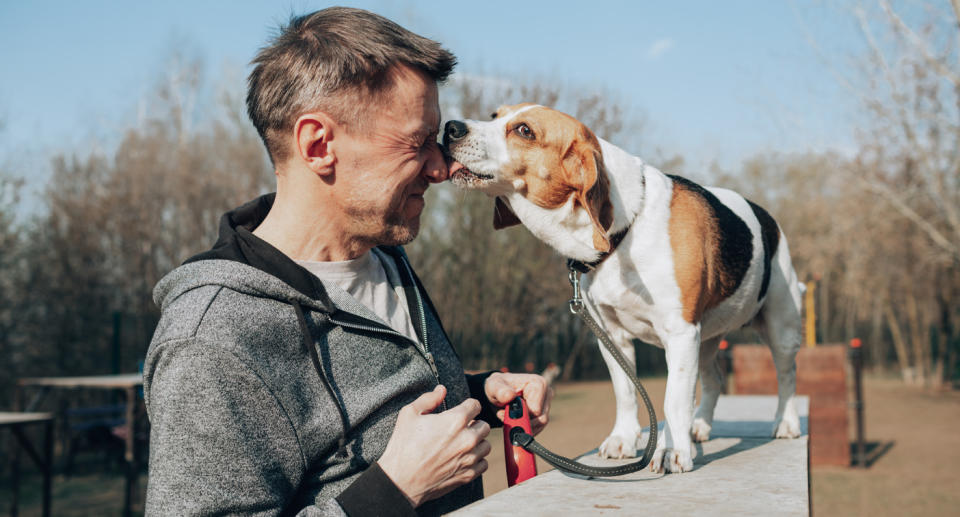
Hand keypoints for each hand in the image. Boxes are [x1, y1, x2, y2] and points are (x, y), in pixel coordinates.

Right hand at [377, 385, 490, 507]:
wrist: (400, 481)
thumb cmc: (403, 446)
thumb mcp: (409, 414)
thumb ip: (429, 399)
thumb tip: (441, 390)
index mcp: (455, 420)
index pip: (475, 405)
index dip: (467, 406)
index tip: (461, 411)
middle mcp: (467, 438)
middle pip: (484, 425)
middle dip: (474, 424)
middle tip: (459, 429)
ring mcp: (469, 458)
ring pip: (486, 445)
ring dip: (477, 443)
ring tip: (462, 444)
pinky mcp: (468, 474)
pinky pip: (483, 464)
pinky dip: (476, 460)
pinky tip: (463, 458)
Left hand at [484, 372, 553, 435]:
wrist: (497, 393)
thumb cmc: (497, 387)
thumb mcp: (493, 387)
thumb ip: (500, 391)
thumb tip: (510, 396)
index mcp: (538, 384)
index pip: (536, 410)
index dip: (521, 416)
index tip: (505, 413)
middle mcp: (547, 393)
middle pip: (540, 419)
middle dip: (521, 423)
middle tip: (504, 418)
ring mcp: (546, 404)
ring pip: (539, 425)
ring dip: (522, 426)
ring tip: (507, 417)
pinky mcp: (543, 413)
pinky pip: (537, 428)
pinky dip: (524, 428)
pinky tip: (513, 421)